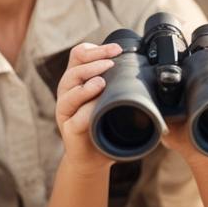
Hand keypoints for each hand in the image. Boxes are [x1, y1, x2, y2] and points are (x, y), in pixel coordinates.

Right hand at [55, 41, 121, 173]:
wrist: (93, 157)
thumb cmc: (103, 123)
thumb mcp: (110, 99)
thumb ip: (117, 83)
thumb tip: (142, 66)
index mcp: (77, 79)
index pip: (79, 54)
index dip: (96, 49)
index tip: (117, 50)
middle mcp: (67, 91)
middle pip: (74, 68)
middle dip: (93, 62)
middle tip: (111, 64)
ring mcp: (65, 110)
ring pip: (69, 90)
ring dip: (86, 84)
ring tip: (101, 82)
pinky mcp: (68, 129)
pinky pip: (75, 117)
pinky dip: (86, 111)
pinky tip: (96, 107)